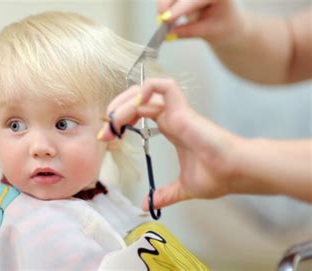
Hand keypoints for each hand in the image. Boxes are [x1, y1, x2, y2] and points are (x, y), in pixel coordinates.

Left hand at [98, 78, 239, 208]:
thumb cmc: (217, 176)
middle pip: (137, 99)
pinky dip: (146, 89)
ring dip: (124, 103)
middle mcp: (171, 116)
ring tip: (113, 121)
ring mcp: (177, 111)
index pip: (139, 114)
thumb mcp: (183, 187)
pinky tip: (134, 107)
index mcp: (171, 128)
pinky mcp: (182, 110)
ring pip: (145, 92)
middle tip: (106, 130)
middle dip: (116, 110)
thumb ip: (165, 194)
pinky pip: (163, 87)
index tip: (107, 138)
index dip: (120, 122)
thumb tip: (148, 205)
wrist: (235, 172)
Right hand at [158, 0, 244, 44]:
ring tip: (164, 22)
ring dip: (164, 5)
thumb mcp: (209, 32)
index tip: (166, 19)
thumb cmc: (222, 26)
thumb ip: (188, 32)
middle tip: (160, 21)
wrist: (227, 22)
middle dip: (166, 4)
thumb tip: (168, 34)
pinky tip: (166, 16)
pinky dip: (164, 5)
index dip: (180, 9)